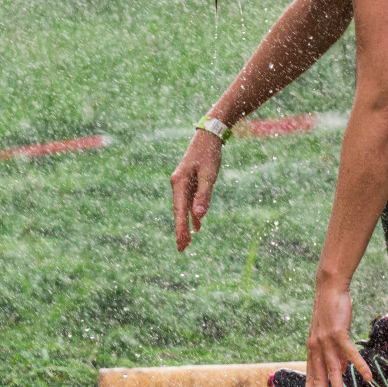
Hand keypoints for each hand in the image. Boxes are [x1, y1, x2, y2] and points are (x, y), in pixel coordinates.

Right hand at [170, 130, 222, 251]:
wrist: (208, 136)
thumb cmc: (209, 154)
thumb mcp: (210, 175)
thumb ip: (204, 195)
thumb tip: (198, 215)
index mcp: (179, 182)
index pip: (180, 210)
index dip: (180, 228)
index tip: (180, 243)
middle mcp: (178, 184)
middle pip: (179, 212)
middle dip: (181, 231)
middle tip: (182, 250)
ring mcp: (183, 184)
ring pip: (184, 209)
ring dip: (186, 225)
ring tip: (187, 243)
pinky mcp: (189, 183)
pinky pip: (189, 203)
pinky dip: (193, 215)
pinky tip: (197, 227)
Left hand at [302, 277, 373, 386]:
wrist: (328, 289)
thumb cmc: (330, 311)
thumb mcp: (329, 336)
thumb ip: (333, 355)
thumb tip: (340, 372)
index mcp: (312, 349)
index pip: (310, 376)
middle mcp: (316, 348)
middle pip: (318, 378)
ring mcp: (326, 341)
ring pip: (332, 370)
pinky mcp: (337, 333)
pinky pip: (350, 353)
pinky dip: (359, 365)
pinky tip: (367, 377)